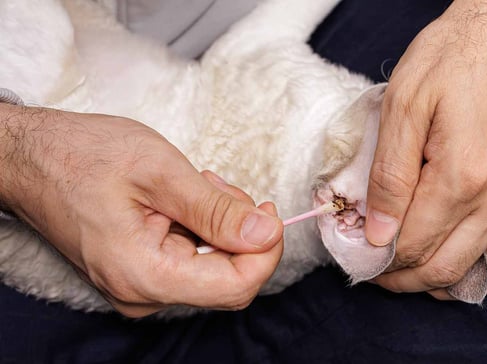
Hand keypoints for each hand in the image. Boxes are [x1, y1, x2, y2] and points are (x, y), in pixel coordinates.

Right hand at [0, 104, 282, 316]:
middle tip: (216, 186)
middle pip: (228, 280)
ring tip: (194, 187)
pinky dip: (201, 230)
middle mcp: (142, 294)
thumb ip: (216, 209)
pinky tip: (182, 201)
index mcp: (145, 274)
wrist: (31, 159)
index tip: (268, 210)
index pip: (236, 287)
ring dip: (219, 227)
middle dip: (239, 232)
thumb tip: (267, 232)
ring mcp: (140, 287)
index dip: (265, 250)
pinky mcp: (140, 274)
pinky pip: (192, 262)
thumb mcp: (160, 172)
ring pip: (213, 269)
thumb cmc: (82, 157)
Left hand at [364, 0, 486, 297]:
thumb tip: (377, 232)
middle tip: (373, 267)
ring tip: (407, 266)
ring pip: (477, 271)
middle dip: (401, 278)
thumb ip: (389, 175)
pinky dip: (477, 269)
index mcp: (461, 176)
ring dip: (437, 280)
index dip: (377, 259)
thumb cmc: (457, 54)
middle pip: (442, 268)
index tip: (356, 254)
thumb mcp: (405, 103)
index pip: (412, 245)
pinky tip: (451, 257)